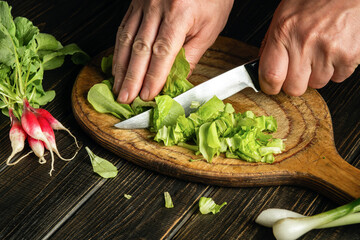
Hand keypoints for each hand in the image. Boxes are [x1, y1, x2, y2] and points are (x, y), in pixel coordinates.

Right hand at [112, 0, 233, 103]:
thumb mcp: (210, 27)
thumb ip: (191, 55)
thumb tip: (176, 80)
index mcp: (179, 13)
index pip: (162, 52)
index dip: (152, 77)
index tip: (146, 95)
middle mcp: (157, 5)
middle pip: (140, 48)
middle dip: (131, 77)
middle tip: (125, 98)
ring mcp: (144, 2)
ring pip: (126, 38)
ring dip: (121, 66)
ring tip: (118, 86)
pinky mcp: (136, 1)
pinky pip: (124, 27)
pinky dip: (119, 49)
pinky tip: (118, 64)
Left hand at [259, 0, 359, 95]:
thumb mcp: (284, 14)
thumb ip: (271, 43)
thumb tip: (261, 68)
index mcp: (284, 31)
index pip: (270, 76)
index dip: (269, 87)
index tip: (271, 86)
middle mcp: (305, 42)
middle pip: (294, 88)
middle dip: (295, 82)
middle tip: (299, 68)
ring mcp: (328, 50)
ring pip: (317, 84)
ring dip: (317, 74)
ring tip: (320, 52)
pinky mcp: (349, 55)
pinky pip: (338, 78)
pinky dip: (336, 69)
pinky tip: (334, 51)